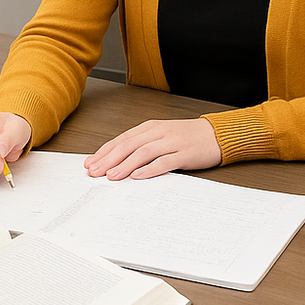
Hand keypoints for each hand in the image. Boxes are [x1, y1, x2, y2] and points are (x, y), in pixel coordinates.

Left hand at [84, 118, 221, 179]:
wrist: (215, 134)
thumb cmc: (186, 137)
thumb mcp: (160, 137)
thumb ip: (140, 145)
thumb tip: (115, 161)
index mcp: (149, 128)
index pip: (121, 140)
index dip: (104, 152)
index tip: (90, 163)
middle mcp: (158, 133)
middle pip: (128, 145)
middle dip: (108, 159)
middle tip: (94, 172)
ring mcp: (172, 142)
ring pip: (143, 153)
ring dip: (125, 165)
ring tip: (112, 176)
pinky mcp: (184, 153)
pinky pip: (165, 161)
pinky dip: (150, 169)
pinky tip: (138, 176)